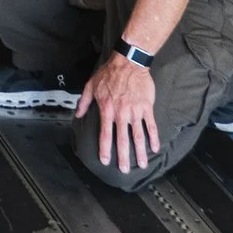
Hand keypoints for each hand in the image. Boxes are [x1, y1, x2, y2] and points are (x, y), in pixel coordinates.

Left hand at [78, 53, 159, 173]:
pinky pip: (151, 125)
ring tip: (142, 164)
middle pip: (122, 139)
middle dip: (123, 156)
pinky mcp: (146, 107)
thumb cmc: (109, 73)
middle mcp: (121, 113)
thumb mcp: (91, 85)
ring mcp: (135, 111)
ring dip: (140, 152)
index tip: (106, 161)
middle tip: (124, 170)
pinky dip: (153, 138)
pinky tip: (155, 148)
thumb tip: (78, 115)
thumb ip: (84, 102)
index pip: (105, 134)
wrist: (128, 62)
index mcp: (107, 109)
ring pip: (138, 135)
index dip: (105, 149)